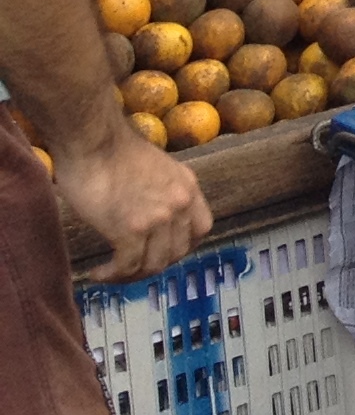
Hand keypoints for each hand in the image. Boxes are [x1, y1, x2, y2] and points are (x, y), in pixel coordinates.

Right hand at [59, 122, 211, 279]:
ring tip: (110, 273)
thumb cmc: (110, 150)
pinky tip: (97, 273)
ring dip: (131, 276)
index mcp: (188, 186)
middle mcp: (180, 202)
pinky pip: (127, 266)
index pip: (201, 229)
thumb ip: (160, 192)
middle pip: (178, 252)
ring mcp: (159, 217)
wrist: (93, 138)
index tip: (158, 253)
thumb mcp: (154, 169)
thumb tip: (148, 216)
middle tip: (128, 268)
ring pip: (154, 265)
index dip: (181, 247)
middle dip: (153, 265)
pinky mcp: (132, 229)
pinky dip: (112, 275)